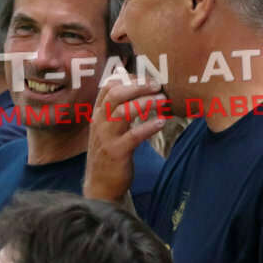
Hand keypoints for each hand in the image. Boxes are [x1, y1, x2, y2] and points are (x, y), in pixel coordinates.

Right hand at [84, 68, 166, 201]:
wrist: (100, 185)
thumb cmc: (109, 152)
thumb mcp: (108, 126)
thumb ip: (116, 105)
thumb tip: (126, 77)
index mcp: (98, 113)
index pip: (108, 86)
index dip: (129, 78)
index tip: (147, 79)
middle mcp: (99, 122)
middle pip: (116, 94)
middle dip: (138, 86)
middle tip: (158, 86)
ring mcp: (106, 137)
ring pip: (124, 112)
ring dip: (146, 103)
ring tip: (164, 101)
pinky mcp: (116, 153)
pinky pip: (133, 136)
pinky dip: (148, 127)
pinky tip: (161, 123)